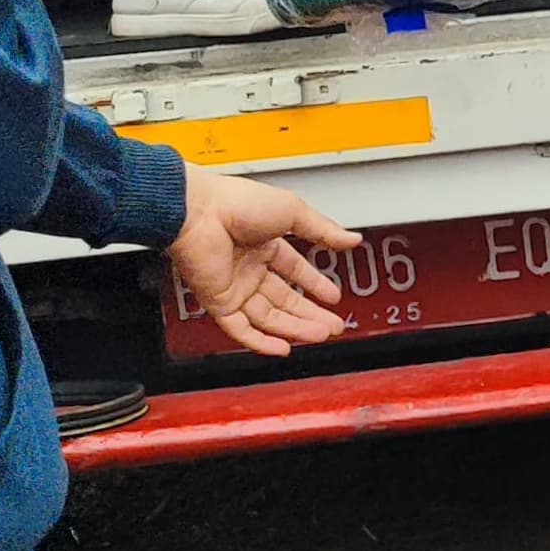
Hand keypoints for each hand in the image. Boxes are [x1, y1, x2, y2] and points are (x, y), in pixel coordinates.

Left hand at [167, 170, 360, 358]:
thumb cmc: (236, 202)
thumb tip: (352, 238)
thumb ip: (324, 230)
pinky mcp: (218, 301)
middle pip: (285, 299)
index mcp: (264, 244)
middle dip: (311, 314)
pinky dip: (260, 342)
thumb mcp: (294, 211)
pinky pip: (240, 328)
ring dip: (295, 328)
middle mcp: (248, 267)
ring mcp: (234, 286)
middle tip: (333, 325)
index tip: (332, 296)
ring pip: (268, 317)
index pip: (295, 271)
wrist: (197, 212)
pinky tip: (282, 348)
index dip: (315, 285)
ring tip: (321, 335)